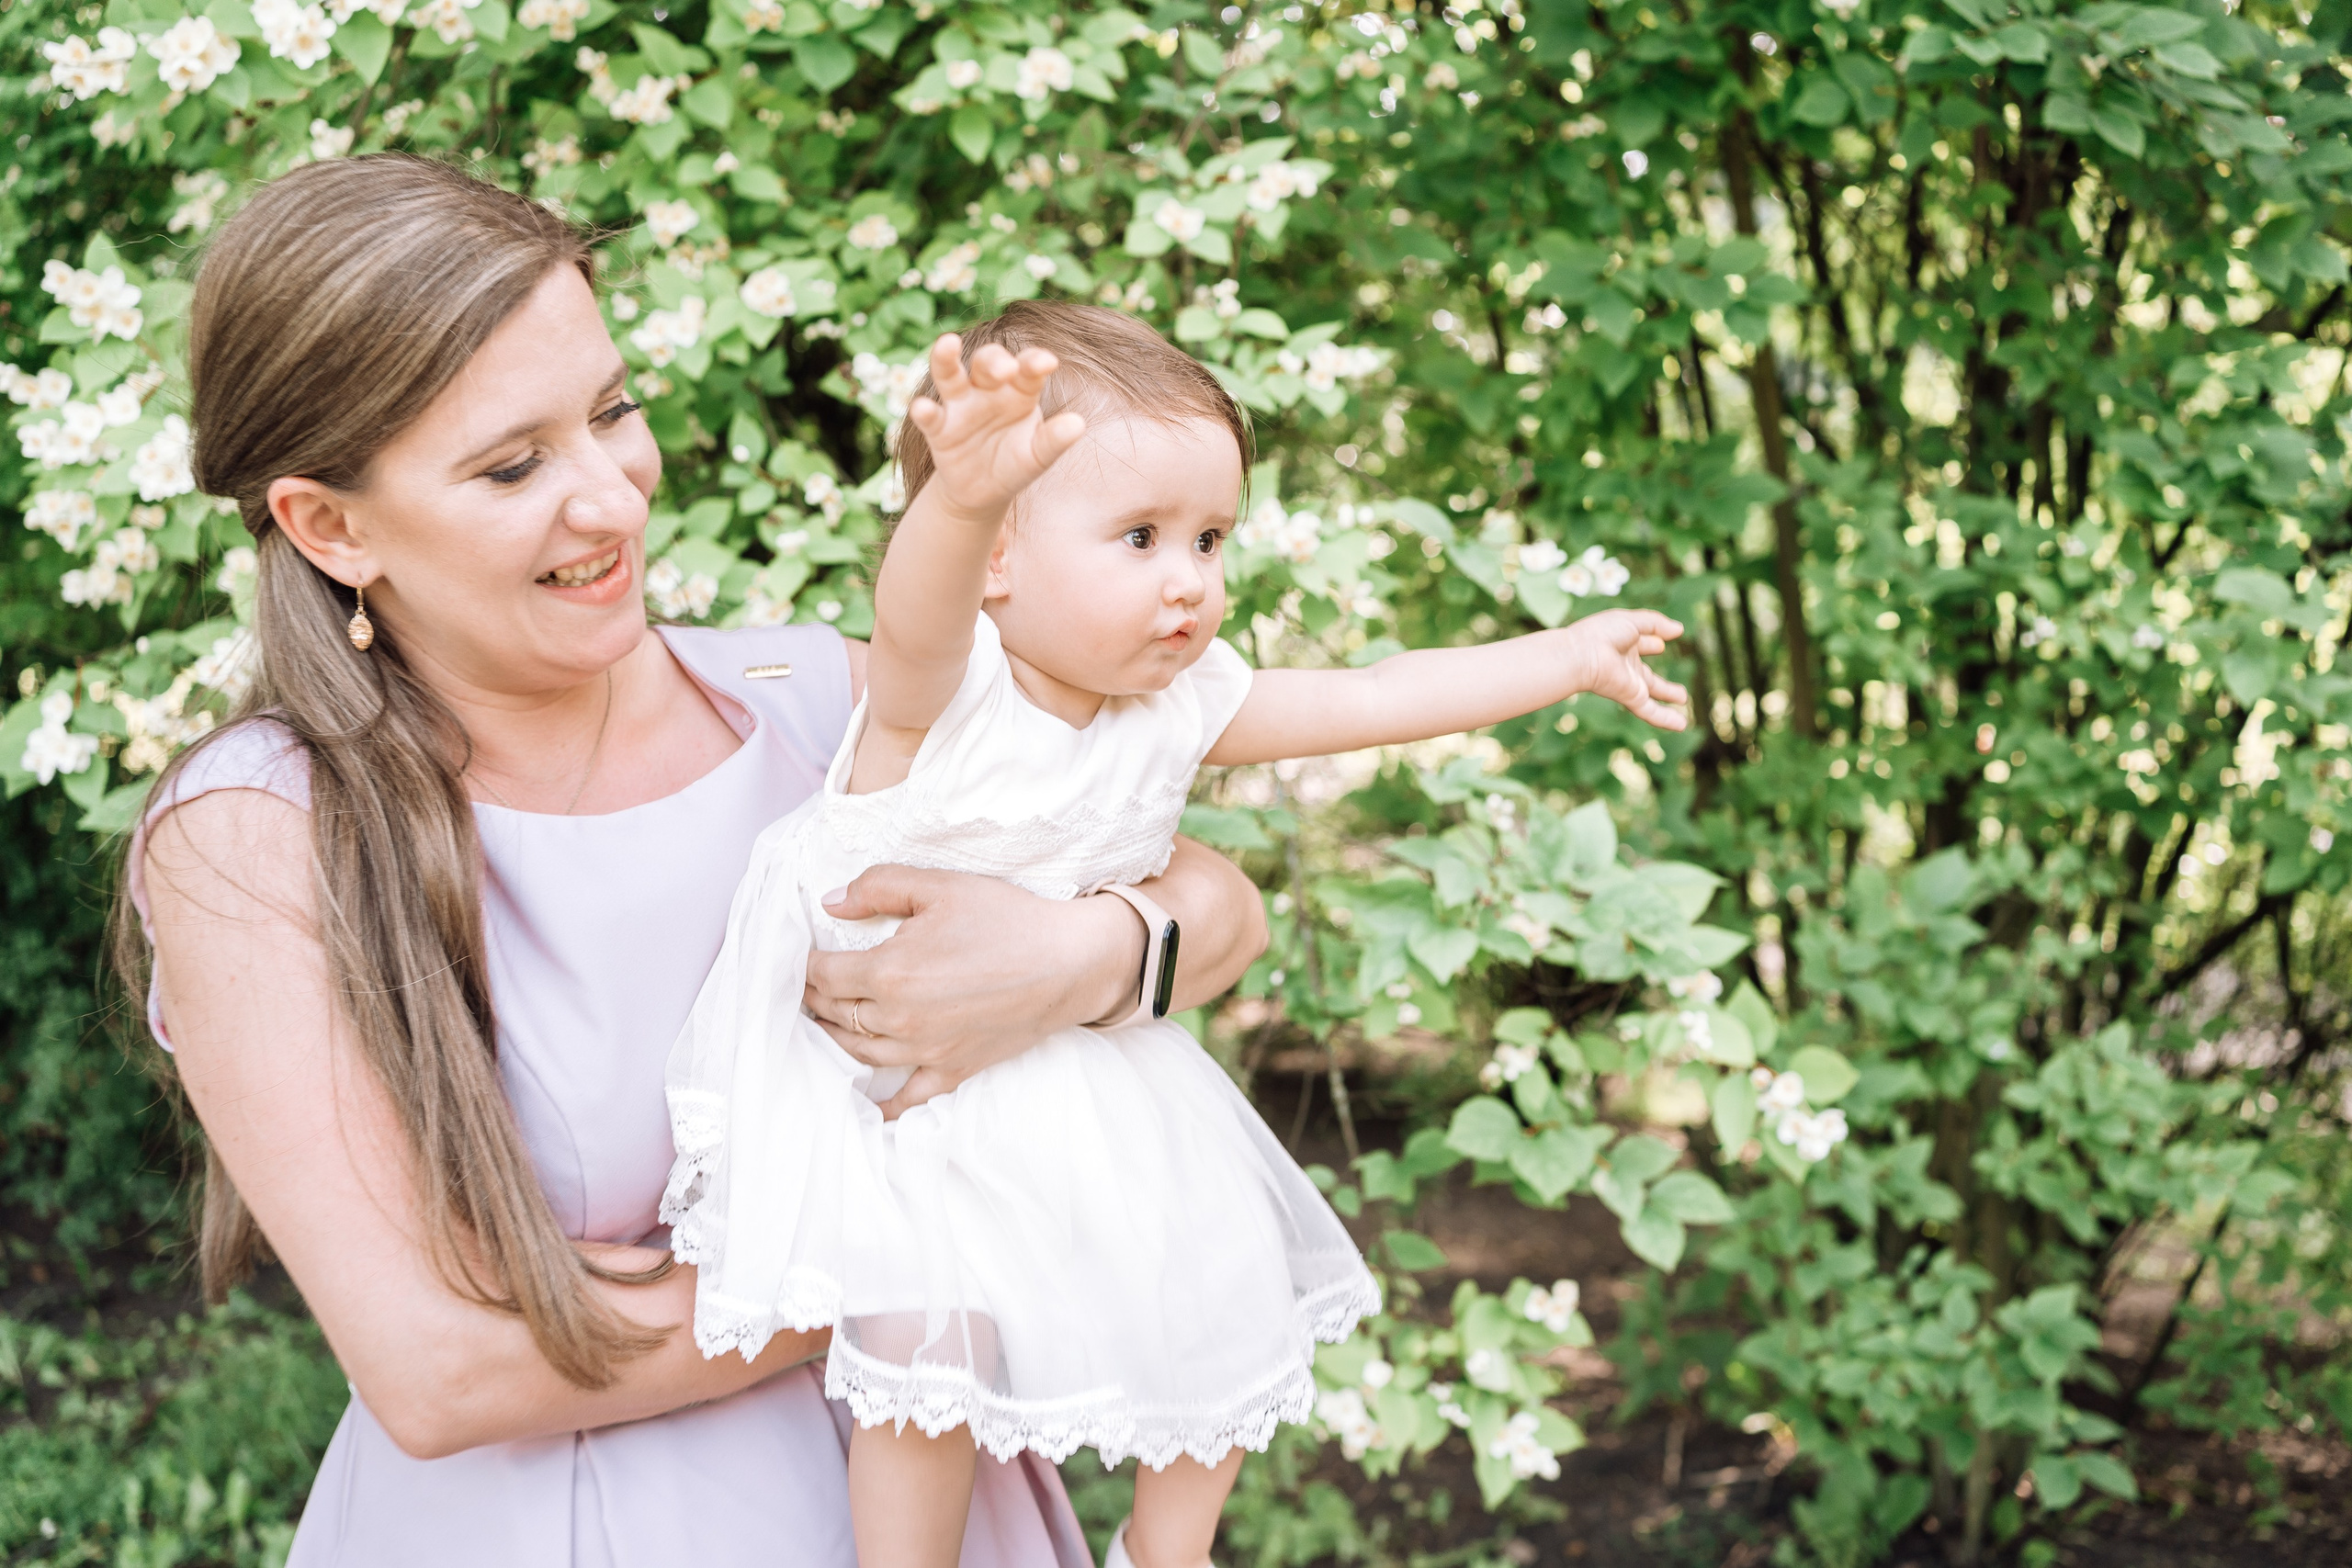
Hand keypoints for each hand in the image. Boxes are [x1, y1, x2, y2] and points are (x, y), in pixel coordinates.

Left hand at [803, 864, 1133, 1076]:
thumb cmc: (1007, 919)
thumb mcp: (940, 886)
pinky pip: (908, 1097)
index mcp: (889, 972)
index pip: (823, 975)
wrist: (1069, 963)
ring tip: (824, 1022)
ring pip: (858, 1053)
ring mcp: (925, 1051)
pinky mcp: (952, 1069)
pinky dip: (883, 1104)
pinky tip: (867, 1107)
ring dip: (833, 1038)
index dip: (804, 965)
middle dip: (814, 998)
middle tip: (807, 986)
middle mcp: (899, 1019)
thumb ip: (879, 887)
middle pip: (834, 1014)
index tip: (802, 956)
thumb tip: (831, 902)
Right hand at [907, 334, 1088, 523]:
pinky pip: (930, 415)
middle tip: (1005, 369)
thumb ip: (1054, 440)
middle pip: (987, 362)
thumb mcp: (1038, 456)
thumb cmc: (1016, 464)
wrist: (984, 492)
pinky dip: (924, 410)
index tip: (1047, 363)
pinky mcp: (938, 428)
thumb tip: (1078, 424)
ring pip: (950, 375)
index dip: (1035, 362)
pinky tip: (922, 407)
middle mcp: (988, 390)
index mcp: (1019, 391)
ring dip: (946, 358)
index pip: (1027, 369)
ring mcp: (960, 405)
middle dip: (995, 361)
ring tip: (947, 343)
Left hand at [1565, 608, 1689, 729]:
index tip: (1660, 644)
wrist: (1583, 655)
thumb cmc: (1601, 634)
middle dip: (1663, 683)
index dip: (1651, 642)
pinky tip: (1682, 725)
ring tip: (1684, 701)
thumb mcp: (1632, 621)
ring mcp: (1628, 683)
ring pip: (1652, 695)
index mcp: (1623, 644)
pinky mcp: (1630, 697)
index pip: (1641, 645)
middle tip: (1677, 689)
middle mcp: (1626, 666)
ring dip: (1668, 698)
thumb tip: (1679, 629)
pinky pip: (1651, 711)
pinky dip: (1667, 719)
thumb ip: (1656, 623)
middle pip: (1648, 677)